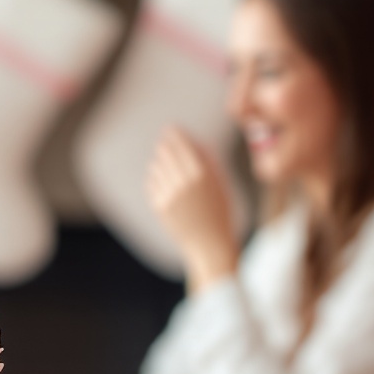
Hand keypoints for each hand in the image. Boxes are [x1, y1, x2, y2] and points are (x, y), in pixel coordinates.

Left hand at [146, 129, 238, 291]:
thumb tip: (193, 139)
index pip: (183, 144)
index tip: (172, 128)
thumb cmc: (221, 212)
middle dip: (165, 144)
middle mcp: (184, 182)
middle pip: (166, 151)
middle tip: (165, 139)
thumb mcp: (222, 183)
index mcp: (203, 174)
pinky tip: (163, 179)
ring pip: (156, 165)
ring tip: (166, 161)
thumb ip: (208, 159)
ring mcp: (169, 194)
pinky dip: (156, 177)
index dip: (175, 134)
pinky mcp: (159, 206)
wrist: (209, 245)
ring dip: (160, 160)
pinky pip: (152, 182)